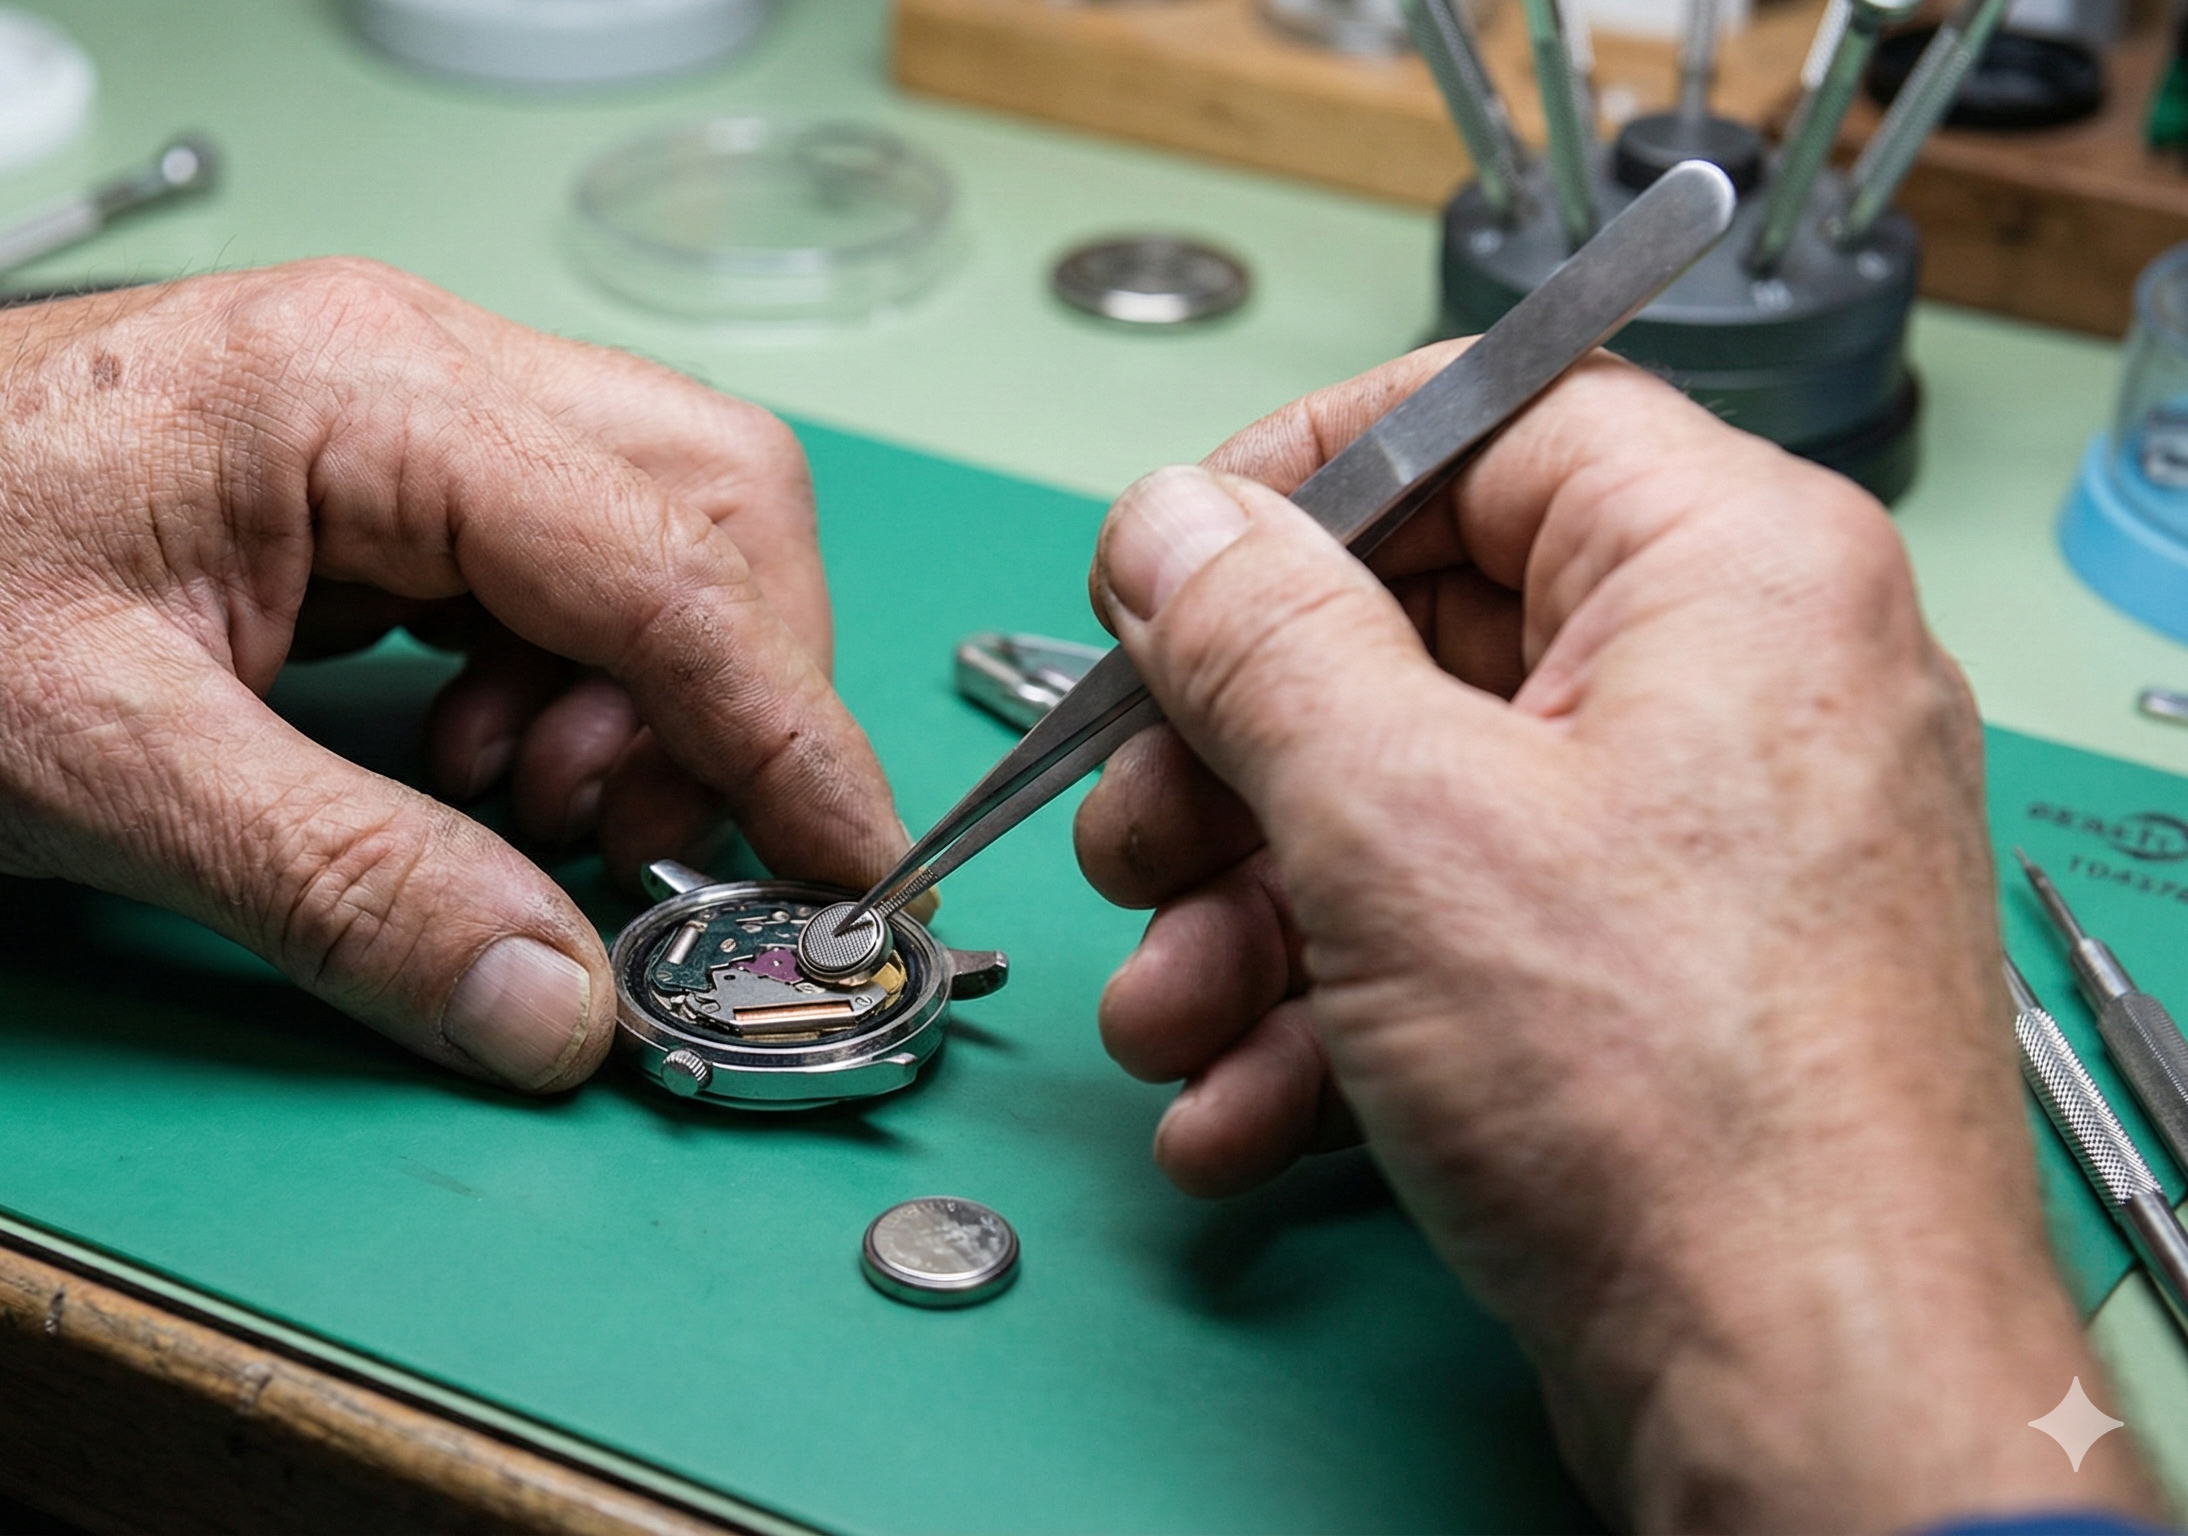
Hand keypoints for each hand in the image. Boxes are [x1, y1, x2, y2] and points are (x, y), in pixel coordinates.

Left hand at [0, 259, 908, 1091]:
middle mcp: (398, 362)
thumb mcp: (104, 771)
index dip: (782, 725)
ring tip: (517, 806)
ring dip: (642, 697)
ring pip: (646, 530)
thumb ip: (351, 885)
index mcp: (356, 390)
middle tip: (631, 845)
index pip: (666, 552)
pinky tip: (473, 761)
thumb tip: (553, 999)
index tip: (850, 864)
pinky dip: (566, 684)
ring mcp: (383, 407)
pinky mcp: (357, 472)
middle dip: (724, 694)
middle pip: (705, 502)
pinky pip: (549, 567)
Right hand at [1075, 346, 2154, 1528]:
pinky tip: (1245, 1103)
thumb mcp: (1394, 818)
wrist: (1802, 1388)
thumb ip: (1259, 640)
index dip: (1301, 483)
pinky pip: (1460, 935)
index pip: (1494, 420)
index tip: (1169, 570)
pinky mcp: (1658, 981)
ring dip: (1249, 916)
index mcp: (1731, 569)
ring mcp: (1701, 844)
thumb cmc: (1679, 1105)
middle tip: (1134, 831)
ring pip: (1413, 806)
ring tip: (1169, 1013)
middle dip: (1233, 762)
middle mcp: (1737, 684)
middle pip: (1419, 633)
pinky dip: (1333, 1010)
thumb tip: (1175, 525)